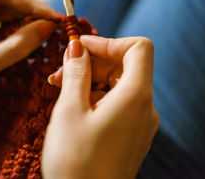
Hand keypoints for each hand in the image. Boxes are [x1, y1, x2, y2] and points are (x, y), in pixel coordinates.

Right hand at [42, 36, 158, 178]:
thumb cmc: (75, 163)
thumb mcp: (69, 110)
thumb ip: (76, 72)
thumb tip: (77, 46)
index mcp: (136, 96)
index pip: (138, 48)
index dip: (108, 41)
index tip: (80, 46)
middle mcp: (145, 108)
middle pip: (125, 65)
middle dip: (92, 62)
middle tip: (59, 73)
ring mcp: (141, 124)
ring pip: (119, 85)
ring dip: (91, 79)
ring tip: (60, 89)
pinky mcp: (132, 136)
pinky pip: (118, 104)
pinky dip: (97, 97)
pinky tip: (74, 106)